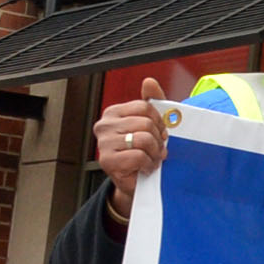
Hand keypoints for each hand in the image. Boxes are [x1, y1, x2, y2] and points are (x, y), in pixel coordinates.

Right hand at [95, 79, 173, 218]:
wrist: (136, 181)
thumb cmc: (143, 151)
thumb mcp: (151, 124)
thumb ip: (152, 101)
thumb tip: (149, 82)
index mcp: (113, 113)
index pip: (145, 107)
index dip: (159, 121)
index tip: (159, 132)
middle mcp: (104, 126)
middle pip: (146, 123)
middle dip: (158, 139)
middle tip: (157, 149)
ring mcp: (104, 143)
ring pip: (144, 139)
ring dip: (154, 153)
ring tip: (151, 158)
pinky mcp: (108, 161)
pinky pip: (139, 156)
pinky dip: (148, 164)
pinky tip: (145, 167)